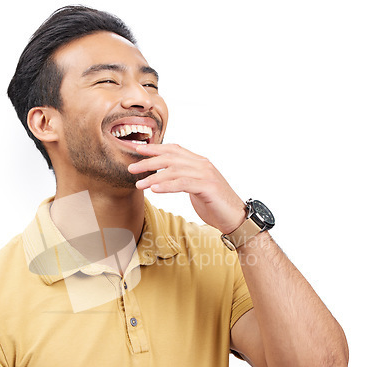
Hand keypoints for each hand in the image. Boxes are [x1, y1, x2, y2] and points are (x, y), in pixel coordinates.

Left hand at [128, 143, 245, 233]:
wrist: (235, 218)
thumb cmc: (214, 205)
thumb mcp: (196, 187)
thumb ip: (183, 179)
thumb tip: (163, 178)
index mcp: (199, 162)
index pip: (174, 150)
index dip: (155, 148)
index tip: (137, 150)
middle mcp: (202, 165)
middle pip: (170, 158)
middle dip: (148, 162)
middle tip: (131, 168)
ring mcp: (206, 175)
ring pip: (174, 170)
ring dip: (153, 177)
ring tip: (138, 184)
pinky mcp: (207, 187)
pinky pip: (182, 184)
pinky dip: (166, 186)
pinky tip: (154, 190)